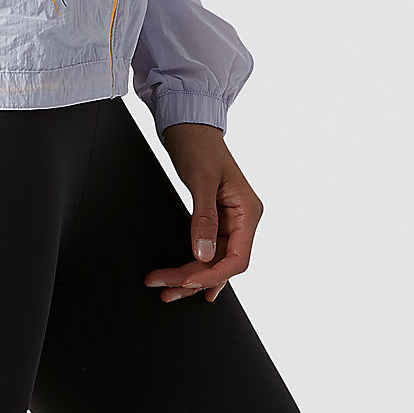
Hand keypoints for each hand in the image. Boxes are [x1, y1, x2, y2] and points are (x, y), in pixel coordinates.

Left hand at [143, 123, 262, 303]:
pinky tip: (187, 283)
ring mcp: (230, 220)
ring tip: (166, 289)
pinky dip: (194, 266)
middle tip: (165, 287)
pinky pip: (208, 250)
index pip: (237, 259)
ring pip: (213, 261)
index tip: (187, 281)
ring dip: (190, 277)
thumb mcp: (200, 180)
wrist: (187, 123)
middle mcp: (243, 219)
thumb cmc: (197, 144)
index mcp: (248, 211)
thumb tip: (202, 255)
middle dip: (194, 279)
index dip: (212, 275)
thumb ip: (203, 218)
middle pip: (223, 264)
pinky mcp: (215, 218)